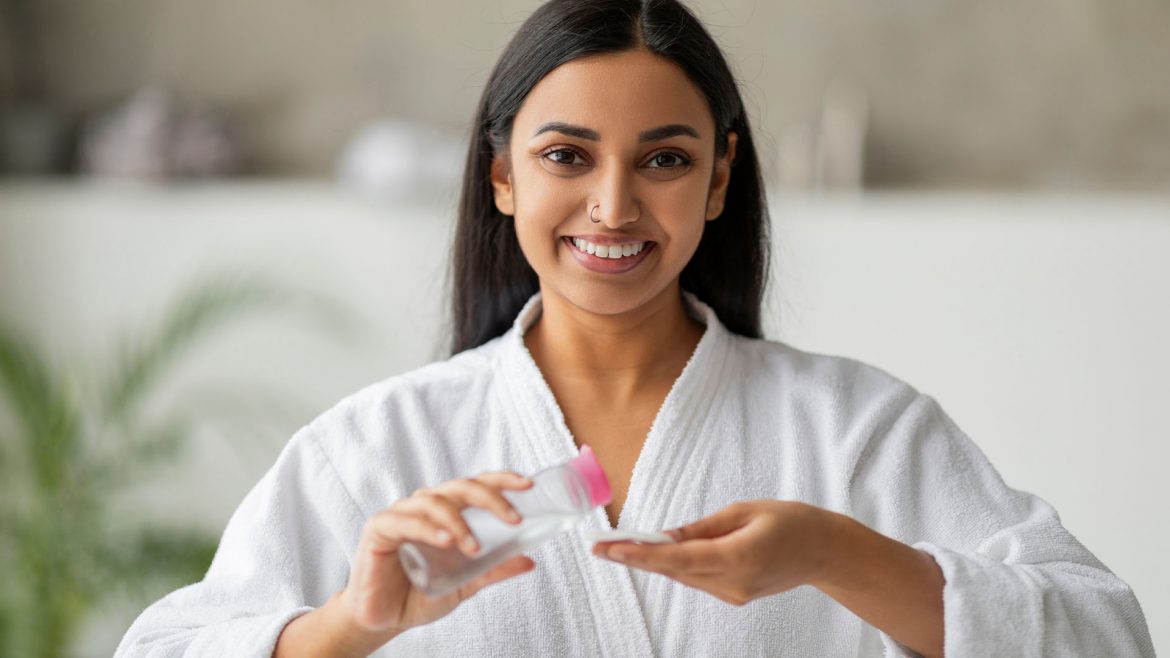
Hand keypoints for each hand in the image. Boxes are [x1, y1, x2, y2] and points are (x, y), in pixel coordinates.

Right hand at [339, 471, 536, 636]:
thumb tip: (530, 560)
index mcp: (446, 511)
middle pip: (460, 487)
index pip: (475, 485)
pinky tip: (446, 541)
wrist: (384, 619)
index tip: (527, 485)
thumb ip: (493, 569)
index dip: (501, 480)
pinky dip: (427, 529)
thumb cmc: (419, 593)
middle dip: (490, 498)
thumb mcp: (465, 582)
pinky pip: (404, 521)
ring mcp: (401, 514)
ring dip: (459, 522)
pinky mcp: (378, 528)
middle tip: (514, 519)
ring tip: (474, 547)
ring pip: (434, 501)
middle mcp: (424, 506)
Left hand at [591, 500, 832, 605]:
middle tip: (600, 546)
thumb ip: (702, 526)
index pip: (678, 559)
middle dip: (636, 558)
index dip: (641, 555)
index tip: (610, 549)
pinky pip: (697, 579)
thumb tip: (665, 536)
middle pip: (674, 571)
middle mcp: (733, 583)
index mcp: (739, 557)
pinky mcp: (735, 596)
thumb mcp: (744, 511)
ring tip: (619, 546)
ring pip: (683, 576)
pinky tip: (657, 553)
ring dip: (653, 562)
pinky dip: (676, 566)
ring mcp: (734, 594)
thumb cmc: (791, 521)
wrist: (824, 551)